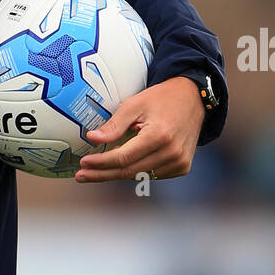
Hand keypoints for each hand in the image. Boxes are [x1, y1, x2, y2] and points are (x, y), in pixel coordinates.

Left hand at [75, 75, 203, 182]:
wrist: (193, 98)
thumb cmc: (161, 99)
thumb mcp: (135, 104)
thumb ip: (114, 124)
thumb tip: (92, 138)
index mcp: (159, 136)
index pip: (123, 158)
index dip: (101, 163)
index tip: (83, 164)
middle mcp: (171, 153)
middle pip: (129, 171)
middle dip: (102, 174)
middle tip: (81, 176)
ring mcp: (179, 162)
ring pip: (139, 176)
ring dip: (117, 174)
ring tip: (97, 170)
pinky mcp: (182, 167)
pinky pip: (152, 175)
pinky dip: (136, 171)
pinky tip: (124, 165)